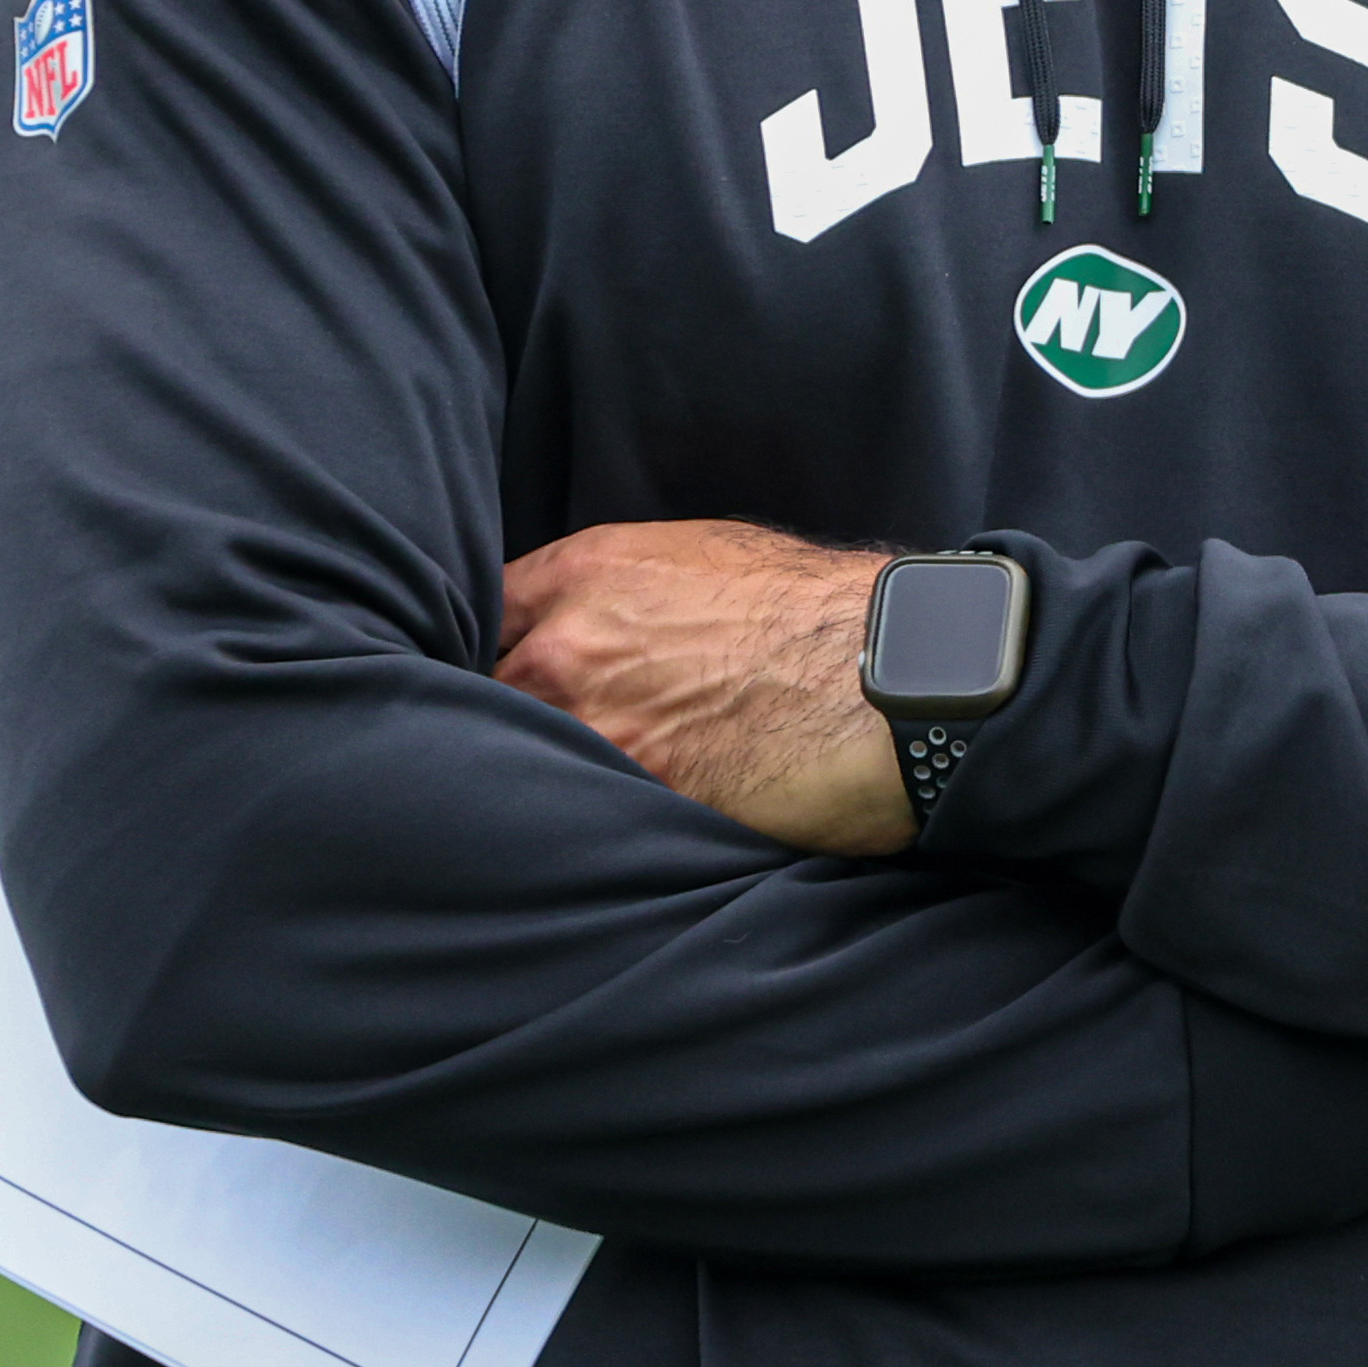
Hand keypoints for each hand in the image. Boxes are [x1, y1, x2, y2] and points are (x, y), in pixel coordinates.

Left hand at [497, 519, 920, 857]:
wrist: (882, 671)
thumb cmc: (813, 605)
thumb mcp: (704, 551)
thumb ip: (618, 583)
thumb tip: (585, 615)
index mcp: (586, 573)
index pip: (485, 612)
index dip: (493, 644)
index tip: (504, 665)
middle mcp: (569, 648)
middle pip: (485, 693)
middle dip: (508, 713)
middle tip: (539, 732)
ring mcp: (597, 728)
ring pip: (522, 760)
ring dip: (542, 770)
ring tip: (566, 784)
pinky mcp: (634, 795)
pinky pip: (580, 806)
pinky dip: (589, 812)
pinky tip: (614, 814)